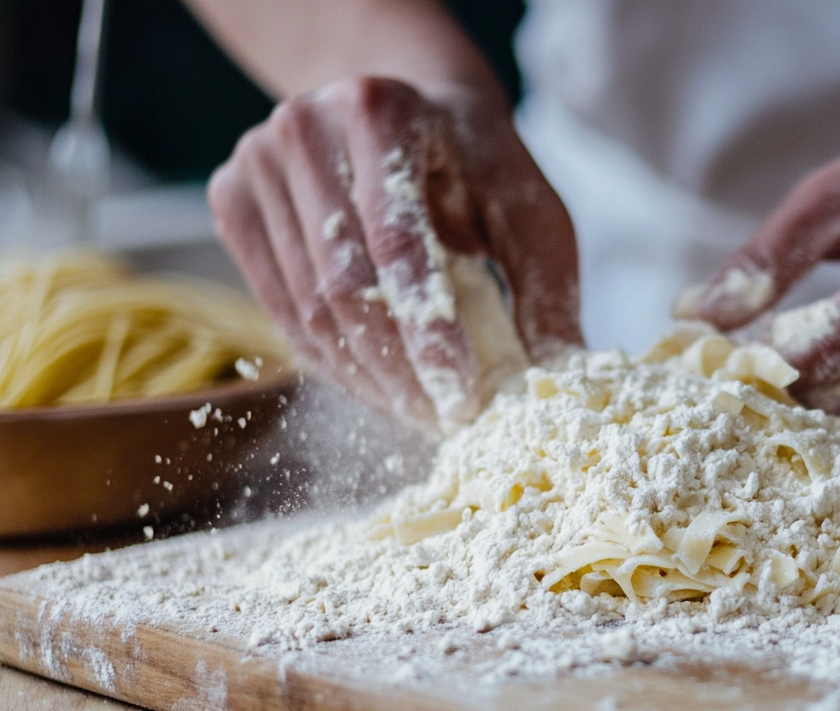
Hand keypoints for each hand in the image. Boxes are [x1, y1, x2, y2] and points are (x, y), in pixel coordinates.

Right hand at [208, 76, 581, 427]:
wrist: (407, 108)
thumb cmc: (476, 164)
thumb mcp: (530, 211)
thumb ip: (545, 286)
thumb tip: (555, 376)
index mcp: (382, 110)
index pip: (398, 243)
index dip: (428, 332)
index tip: (460, 398)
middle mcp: (306, 125)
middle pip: (343, 285)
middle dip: (398, 371)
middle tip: (443, 422)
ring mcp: (257, 160)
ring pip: (306, 307)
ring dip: (366, 378)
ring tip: (418, 412)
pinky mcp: (233, 198)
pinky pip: (279, 308)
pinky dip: (331, 361)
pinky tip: (377, 387)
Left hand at [677, 101, 839, 439]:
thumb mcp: (838, 190)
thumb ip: (765, 259)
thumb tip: (692, 315)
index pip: (824, 354)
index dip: (760, 370)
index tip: (712, 368)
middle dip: (785, 403)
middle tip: (733, 393)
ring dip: (825, 419)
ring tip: (773, 399)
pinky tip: (829, 396)